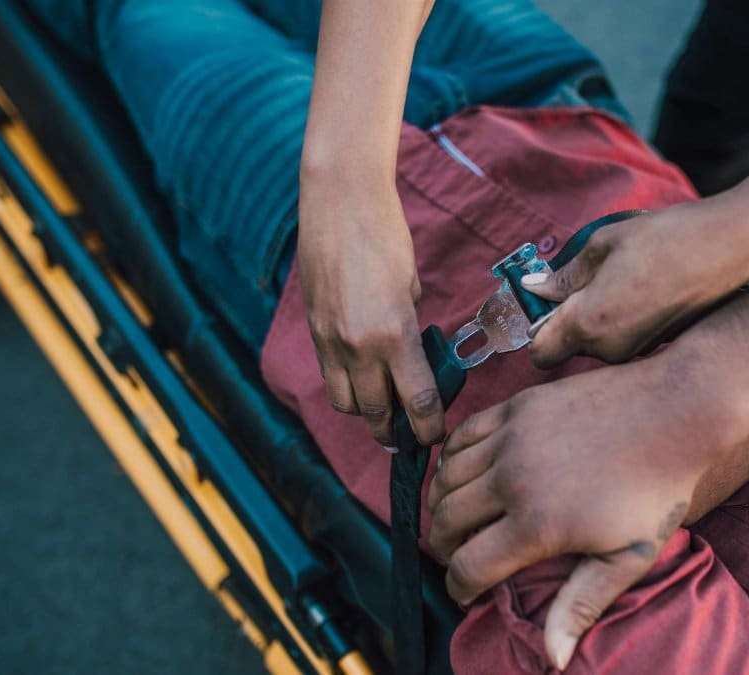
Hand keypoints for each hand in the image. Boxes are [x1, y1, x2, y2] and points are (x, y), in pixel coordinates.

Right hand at [297, 168, 443, 445]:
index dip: (428, 428)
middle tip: (409, 436)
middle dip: (394, 431)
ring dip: (365, 411)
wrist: (339, 202)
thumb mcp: (411, 287)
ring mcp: (330, 340)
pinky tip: (362, 378)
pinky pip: (329, 376)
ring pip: (345, 403)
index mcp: (393, 335)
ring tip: (383, 408)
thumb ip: (409, 328)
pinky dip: (347, 385)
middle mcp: (358, 346)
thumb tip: (412, 358)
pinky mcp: (313, 330)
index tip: (435, 436)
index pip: (416, 401)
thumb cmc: (386, 236)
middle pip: (374, 414)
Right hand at [426, 356, 720, 669]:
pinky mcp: (518, 407)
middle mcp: (513, 479)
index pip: (468, 566)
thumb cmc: (657, 490)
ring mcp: (512, 437)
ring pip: (447, 476)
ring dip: (441, 502)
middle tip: (454, 557)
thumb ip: (581, 604)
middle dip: (442, 547)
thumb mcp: (628, 556)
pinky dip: (451, 457)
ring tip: (454, 519)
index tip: (465, 594)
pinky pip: (463, 433)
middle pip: (447, 520)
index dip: (458, 588)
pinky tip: (462, 472)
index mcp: (537, 524)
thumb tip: (553, 658)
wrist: (675, 413)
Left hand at [522, 190, 748, 368]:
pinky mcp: (659, 348)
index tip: (544, 305)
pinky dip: (626, 323)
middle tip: (590, 279)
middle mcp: (611, 348)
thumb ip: (565, 273)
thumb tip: (534, 287)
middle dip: (570, 320)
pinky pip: (625, 341)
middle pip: (570, 347)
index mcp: (589, 322)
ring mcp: (638, 352)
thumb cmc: (668, 238)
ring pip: (598, 345)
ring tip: (627, 281)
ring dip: (600, 320)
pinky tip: (647, 292)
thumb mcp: (605, 243)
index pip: (540, 353)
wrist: (734, 247)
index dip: (536, 331)